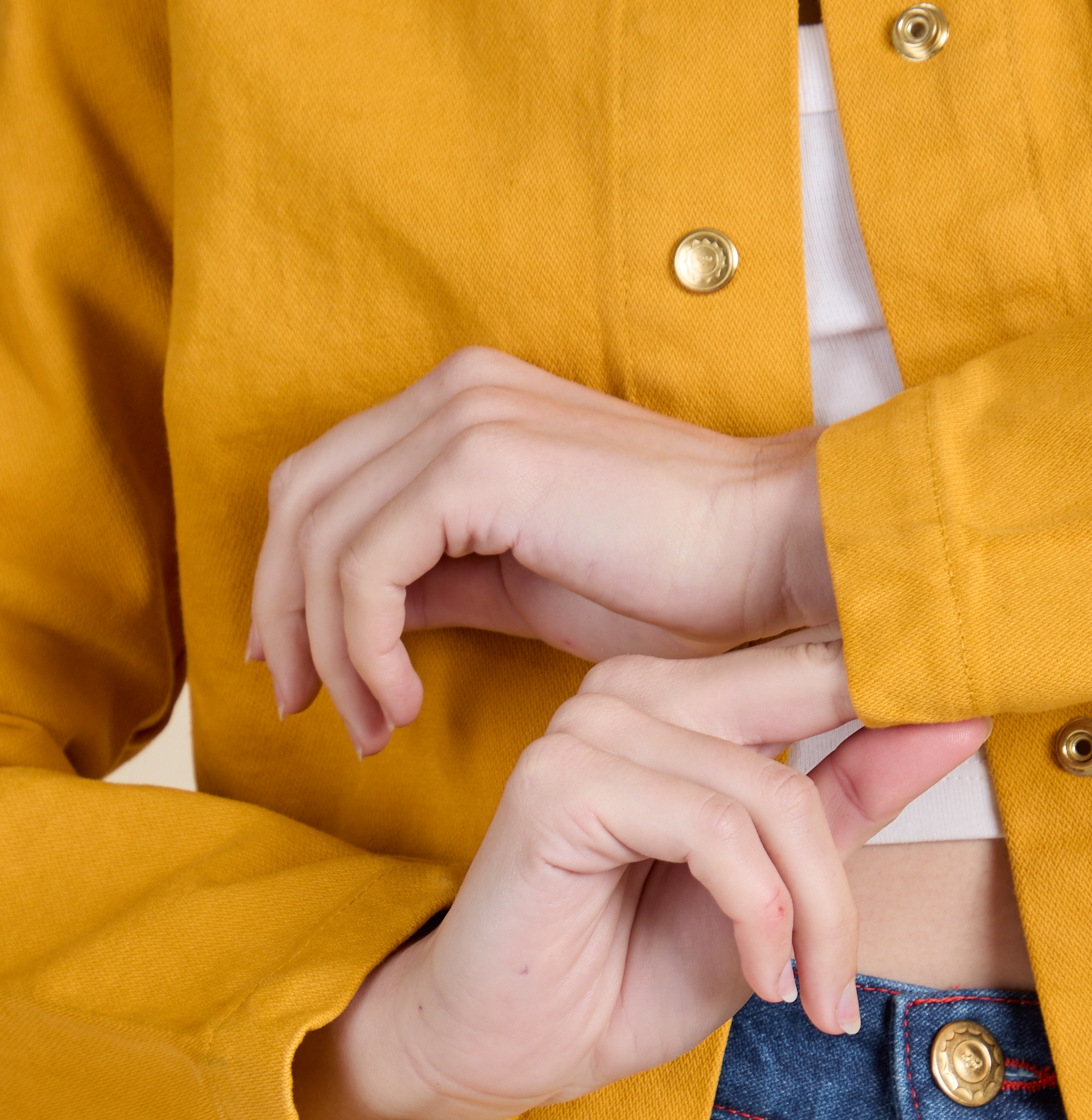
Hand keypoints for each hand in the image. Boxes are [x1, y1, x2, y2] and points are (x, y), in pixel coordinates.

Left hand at [250, 348, 836, 753]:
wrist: (777, 555)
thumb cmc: (682, 584)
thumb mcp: (529, 584)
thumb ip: (443, 581)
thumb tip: (365, 625)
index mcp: (467, 405)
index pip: (327, 485)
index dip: (291, 584)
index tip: (303, 674)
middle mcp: (455, 392)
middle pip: (300, 501)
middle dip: (285, 616)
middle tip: (303, 708)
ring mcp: (466, 418)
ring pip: (321, 538)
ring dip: (328, 651)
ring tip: (370, 727)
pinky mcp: (480, 467)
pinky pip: (366, 567)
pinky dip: (364, 648)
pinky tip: (403, 704)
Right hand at [292, 639, 987, 1119]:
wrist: (509, 1053)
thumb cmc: (629, 969)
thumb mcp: (780, 887)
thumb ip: (853, 795)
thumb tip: (963, 714)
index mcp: (681, 694)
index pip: (820, 663)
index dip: (903, 695)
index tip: (979, 723)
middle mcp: (632, 688)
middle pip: (811, 720)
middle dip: (845, 862)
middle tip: (845, 972)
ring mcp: (589, 726)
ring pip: (771, 793)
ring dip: (812, 912)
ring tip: (806, 993)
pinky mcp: (560, 782)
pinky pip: (716, 832)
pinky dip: (759, 917)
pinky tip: (758, 979)